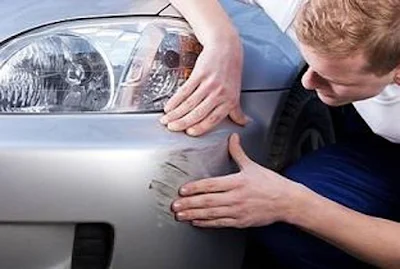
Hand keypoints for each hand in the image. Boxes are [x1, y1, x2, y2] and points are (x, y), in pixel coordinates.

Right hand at [160, 34, 247, 136]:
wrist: (226, 48)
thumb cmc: (231, 71)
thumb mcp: (236, 92)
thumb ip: (236, 110)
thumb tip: (243, 123)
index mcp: (229, 101)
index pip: (212, 120)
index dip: (199, 128)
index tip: (189, 133)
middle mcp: (220, 94)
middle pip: (198, 113)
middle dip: (182, 123)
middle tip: (172, 128)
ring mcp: (209, 84)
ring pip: (189, 104)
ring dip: (175, 113)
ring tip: (167, 119)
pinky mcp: (200, 74)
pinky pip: (184, 91)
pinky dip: (175, 100)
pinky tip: (169, 106)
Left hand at [171, 133, 302, 227]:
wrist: (287, 201)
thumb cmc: (271, 183)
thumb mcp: (253, 166)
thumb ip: (238, 152)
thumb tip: (232, 137)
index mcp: (237, 182)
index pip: (211, 184)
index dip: (195, 188)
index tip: (183, 190)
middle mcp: (235, 197)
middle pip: (207, 201)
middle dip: (189, 204)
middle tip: (175, 205)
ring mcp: (237, 211)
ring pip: (211, 214)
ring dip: (194, 214)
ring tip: (180, 215)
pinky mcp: (240, 222)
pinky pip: (220, 223)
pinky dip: (206, 223)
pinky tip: (196, 222)